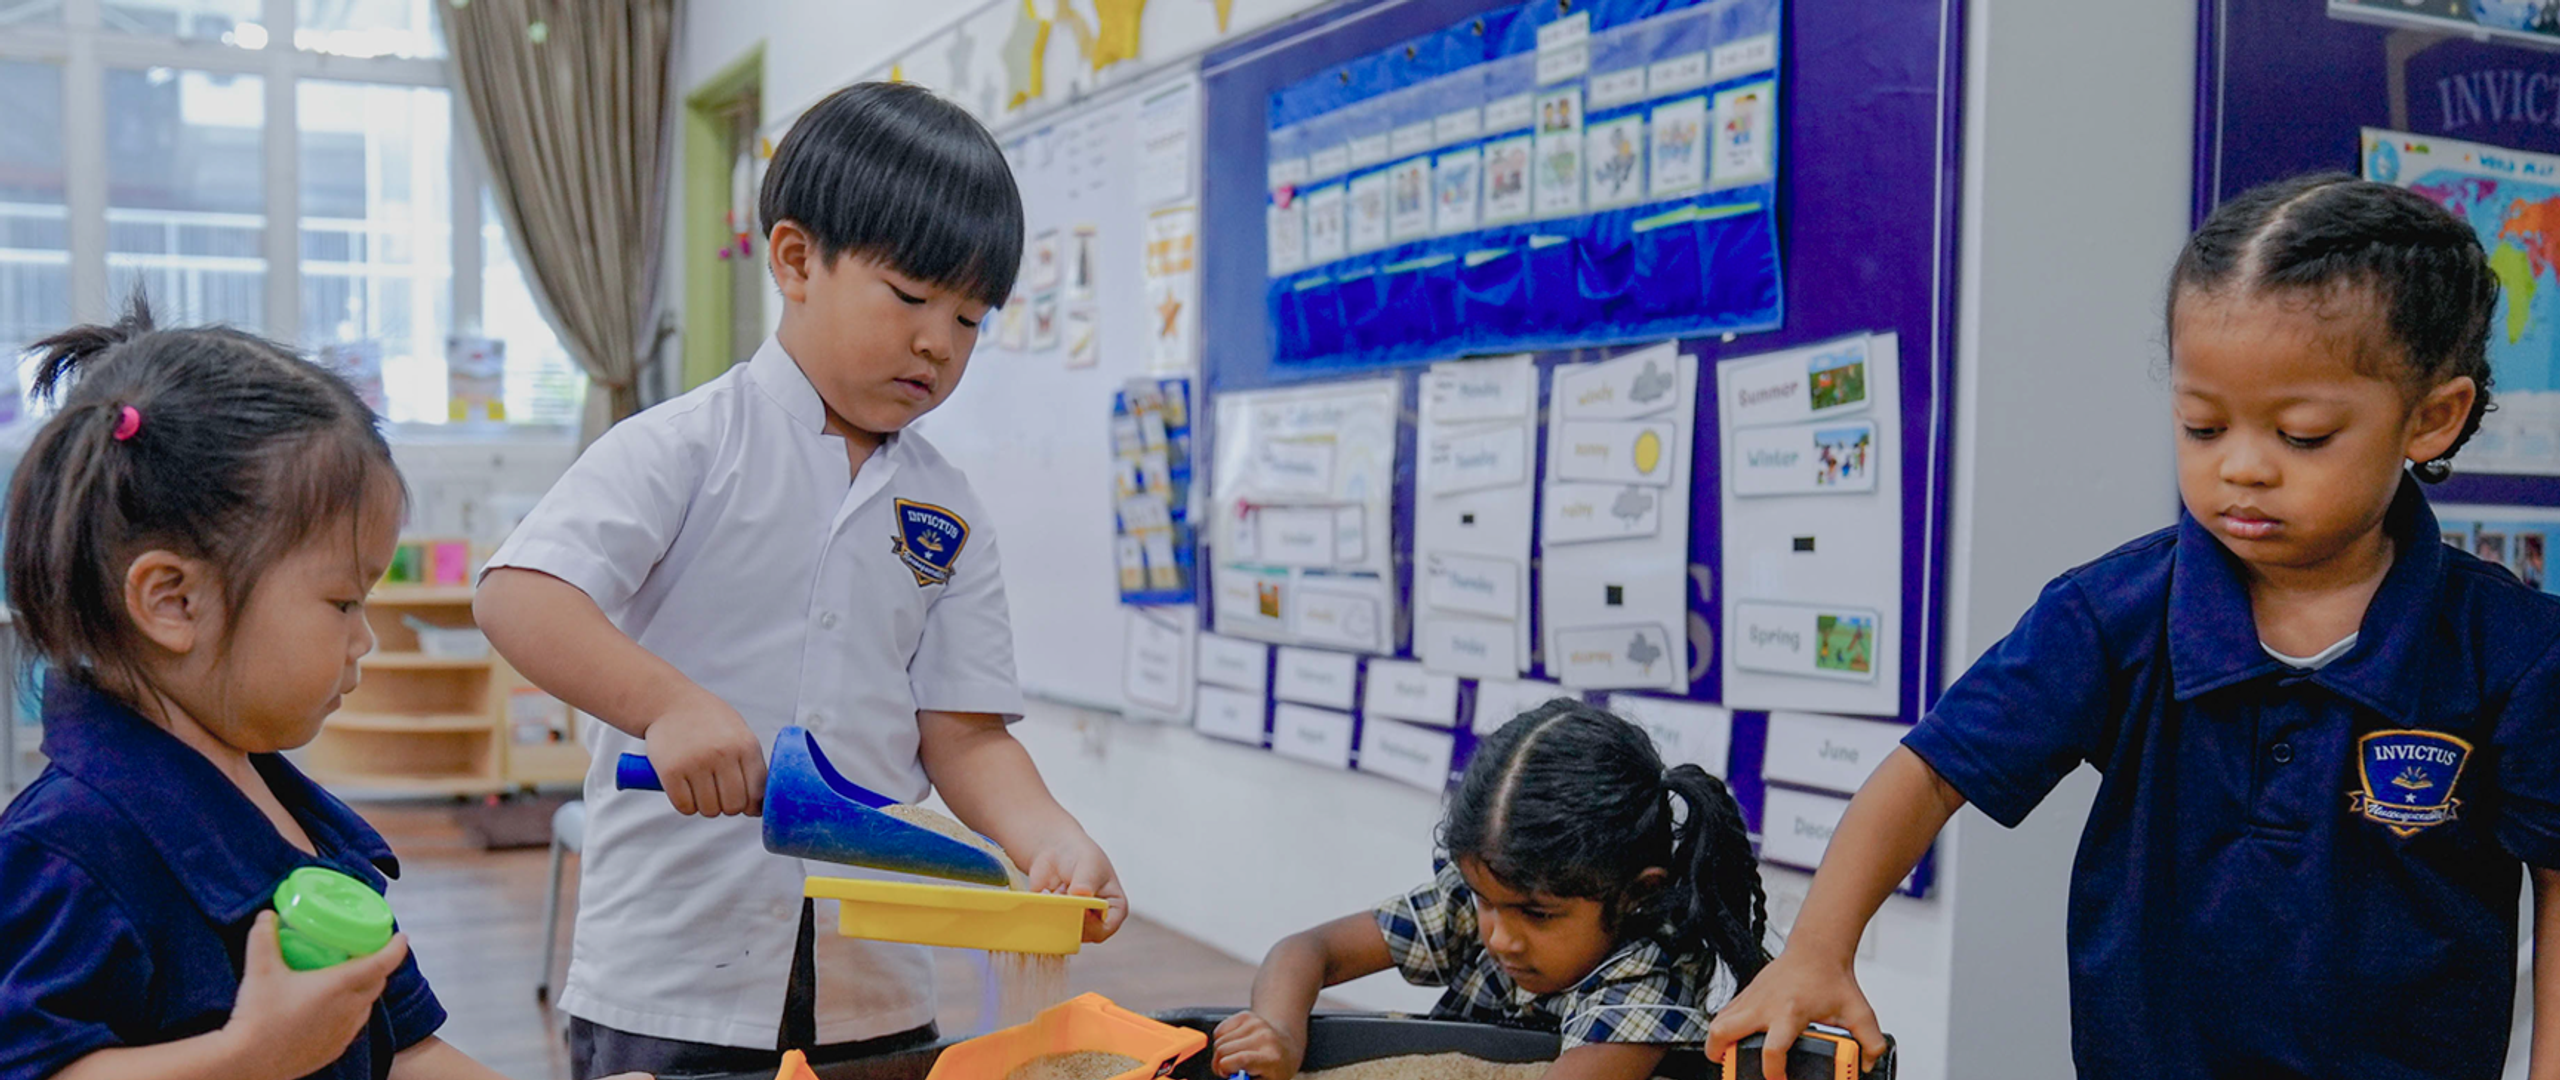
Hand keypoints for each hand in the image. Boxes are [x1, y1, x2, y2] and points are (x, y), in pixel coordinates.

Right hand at [222, 912, 410, 1079]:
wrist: (248, 1062)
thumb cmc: (257, 1016)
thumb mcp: (260, 969)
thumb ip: (263, 937)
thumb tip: (266, 916)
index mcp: (340, 986)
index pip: (383, 962)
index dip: (396, 947)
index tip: (400, 937)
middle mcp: (350, 1009)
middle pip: (378, 982)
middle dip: (379, 966)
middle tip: (367, 953)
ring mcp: (345, 1031)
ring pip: (367, 1005)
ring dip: (365, 990)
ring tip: (351, 979)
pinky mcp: (335, 1049)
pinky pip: (354, 1025)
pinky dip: (352, 1012)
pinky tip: (336, 1009)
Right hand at [640, 691, 764, 816]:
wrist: (668, 702)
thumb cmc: (708, 721)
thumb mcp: (738, 733)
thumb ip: (751, 765)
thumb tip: (757, 809)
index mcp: (745, 745)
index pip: (757, 792)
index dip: (751, 804)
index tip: (743, 801)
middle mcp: (723, 754)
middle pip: (734, 806)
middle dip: (728, 806)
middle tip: (719, 794)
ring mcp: (696, 763)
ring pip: (709, 810)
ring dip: (706, 806)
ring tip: (701, 788)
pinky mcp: (671, 771)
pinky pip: (685, 807)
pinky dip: (686, 805)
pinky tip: (685, 789)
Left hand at [1020, 829, 1127, 942]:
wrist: (1057, 849)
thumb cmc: (1082, 855)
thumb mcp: (1090, 864)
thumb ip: (1086, 882)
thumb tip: (1079, 894)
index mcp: (1114, 907)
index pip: (1107, 927)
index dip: (1092, 924)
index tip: (1079, 910)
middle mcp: (1096, 918)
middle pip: (1086, 934)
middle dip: (1072, 920)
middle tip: (1063, 902)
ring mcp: (1075, 920)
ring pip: (1066, 932)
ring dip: (1057, 916)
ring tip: (1057, 892)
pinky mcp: (1056, 920)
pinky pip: (1048, 928)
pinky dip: (1044, 915)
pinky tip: (1046, 896)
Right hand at [1211, 1009, 1305, 1079]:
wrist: (1286, 1047)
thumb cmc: (1275, 1070)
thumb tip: (1233, 1076)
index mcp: (1270, 1058)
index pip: (1240, 1059)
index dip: (1225, 1068)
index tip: (1226, 1074)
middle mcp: (1263, 1037)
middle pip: (1223, 1050)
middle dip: (1219, 1063)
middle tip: (1229, 1070)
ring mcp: (1254, 1024)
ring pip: (1218, 1040)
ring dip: (1220, 1052)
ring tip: (1234, 1057)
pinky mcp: (1246, 1016)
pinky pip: (1219, 1031)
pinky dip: (1221, 1040)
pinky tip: (1234, 1045)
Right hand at [1705, 948, 1887, 1079]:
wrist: (1816, 949)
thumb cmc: (1832, 978)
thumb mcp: (1859, 1012)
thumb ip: (1871, 1042)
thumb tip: (1869, 1066)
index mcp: (1790, 1013)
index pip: (1772, 1049)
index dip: (1772, 1072)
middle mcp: (1764, 1006)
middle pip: (1724, 1032)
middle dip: (1721, 1056)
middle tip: (1732, 1071)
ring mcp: (1751, 998)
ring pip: (1717, 1022)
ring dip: (1716, 1043)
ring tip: (1726, 1058)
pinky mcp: (1746, 994)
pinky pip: (1723, 1014)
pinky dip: (1723, 1029)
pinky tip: (1734, 1040)